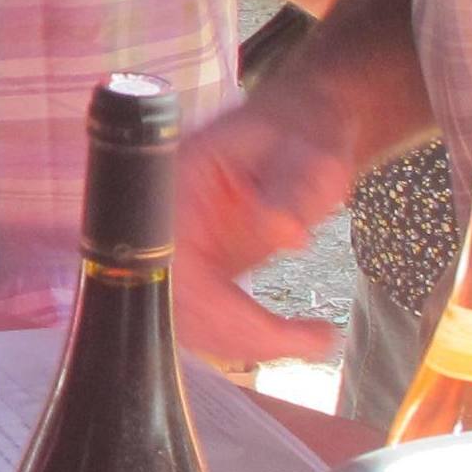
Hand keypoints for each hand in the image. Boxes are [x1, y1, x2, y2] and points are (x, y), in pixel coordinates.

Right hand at [172, 101, 347, 365]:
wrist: (299, 127)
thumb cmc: (301, 128)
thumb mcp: (310, 148)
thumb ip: (296, 186)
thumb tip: (286, 233)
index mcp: (173, 181)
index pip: (169, 258)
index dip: (211, 303)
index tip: (272, 326)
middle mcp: (160, 220)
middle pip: (169, 302)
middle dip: (238, 334)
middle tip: (311, 340)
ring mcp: (171, 247)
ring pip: (181, 321)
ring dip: (243, 343)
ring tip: (310, 339)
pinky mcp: (190, 268)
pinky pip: (199, 319)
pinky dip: (243, 338)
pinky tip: (291, 336)